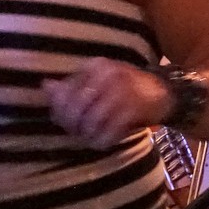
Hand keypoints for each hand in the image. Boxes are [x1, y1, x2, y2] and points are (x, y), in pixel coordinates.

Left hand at [44, 58, 174, 149]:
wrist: (162, 92)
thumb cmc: (124, 89)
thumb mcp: (98, 82)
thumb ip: (72, 86)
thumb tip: (45, 87)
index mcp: (95, 65)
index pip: (66, 91)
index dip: (60, 112)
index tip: (65, 124)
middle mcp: (108, 73)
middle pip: (76, 107)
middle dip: (73, 126)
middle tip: (77, 134)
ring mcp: (122, 89)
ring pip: (92, 120)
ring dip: (88, 135)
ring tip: (89, 139)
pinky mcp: (134, 107)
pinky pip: (110, 129)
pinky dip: (103, 140)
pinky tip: (102, 142)